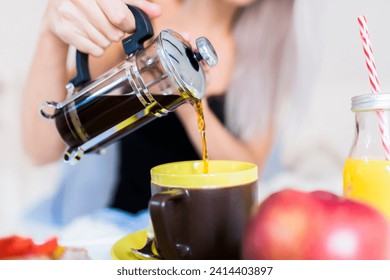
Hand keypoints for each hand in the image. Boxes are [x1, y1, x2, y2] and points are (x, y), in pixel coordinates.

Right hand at [41, 0, 161, 55]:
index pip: (121, 16)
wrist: (57, 9)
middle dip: (116, 33)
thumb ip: (137, 4)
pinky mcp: (63, 30)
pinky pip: (93, 49)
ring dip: (106, 41)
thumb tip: (157, 12)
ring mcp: (68, 13)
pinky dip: (97, 48)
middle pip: (113, 32)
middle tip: (110, 27)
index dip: (128, 24)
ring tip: (98, 30)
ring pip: (104, 42)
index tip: (126, 24)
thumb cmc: (90, 2)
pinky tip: (91, 37)